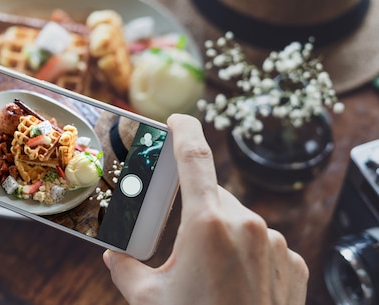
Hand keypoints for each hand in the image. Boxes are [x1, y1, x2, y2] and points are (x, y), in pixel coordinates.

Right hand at [103, 114, 308, 304]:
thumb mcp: (149, 299)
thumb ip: (124, 269)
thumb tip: (114, 256)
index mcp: (207, 223)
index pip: (195, 158)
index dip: (184, 131)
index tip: (177, 119)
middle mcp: (247, 224)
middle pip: (212, 197)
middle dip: (193, 211)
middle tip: (179, 244)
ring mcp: (275, 243)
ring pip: (238, 221)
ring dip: (219, 234)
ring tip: (207, 274)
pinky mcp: (293, 262)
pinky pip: (263, 243)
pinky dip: (245, 253)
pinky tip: (234, 283)